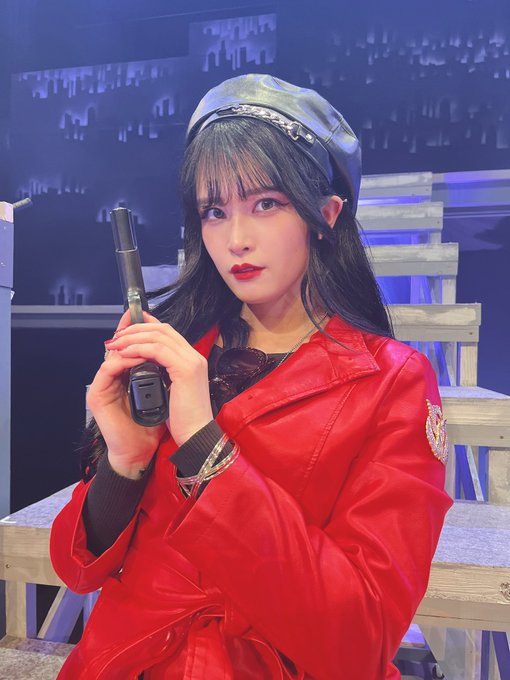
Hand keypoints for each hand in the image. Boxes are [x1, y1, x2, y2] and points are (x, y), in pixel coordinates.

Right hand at [87, 310, 166, 477]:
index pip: (129, 347)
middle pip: (118, 346)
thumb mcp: (163, 392)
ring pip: (113, 355)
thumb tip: (175, 351)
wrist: (141, 450)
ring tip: (146, 337)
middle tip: (139, 315)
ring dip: (131, 344)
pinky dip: (124, 361)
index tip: (146, 313)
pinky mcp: (97, 395)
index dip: (135, 329)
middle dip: (130, 329)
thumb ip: (163, 372)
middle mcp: (112, 378)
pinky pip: (108, 370)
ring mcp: (103, 386)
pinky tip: (138, 357)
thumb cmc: (154, 424)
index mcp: (126, 375)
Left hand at [104, 311, 213, 448]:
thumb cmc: (183, 419)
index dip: (146, 326)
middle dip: (137, 328)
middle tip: (117, 336)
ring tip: (116, 344)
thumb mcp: (172, 390)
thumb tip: (145, 364)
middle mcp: (194, 356)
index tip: (126, 330)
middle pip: (163, 329)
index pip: (168, 332)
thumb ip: (164, 373)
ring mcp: (191, 361)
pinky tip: (125, 354)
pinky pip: (157, 350)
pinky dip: (139, 349)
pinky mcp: (185, 369)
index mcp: (191, 360)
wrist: (196, 435)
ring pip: (159, 336)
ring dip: (134, 337)